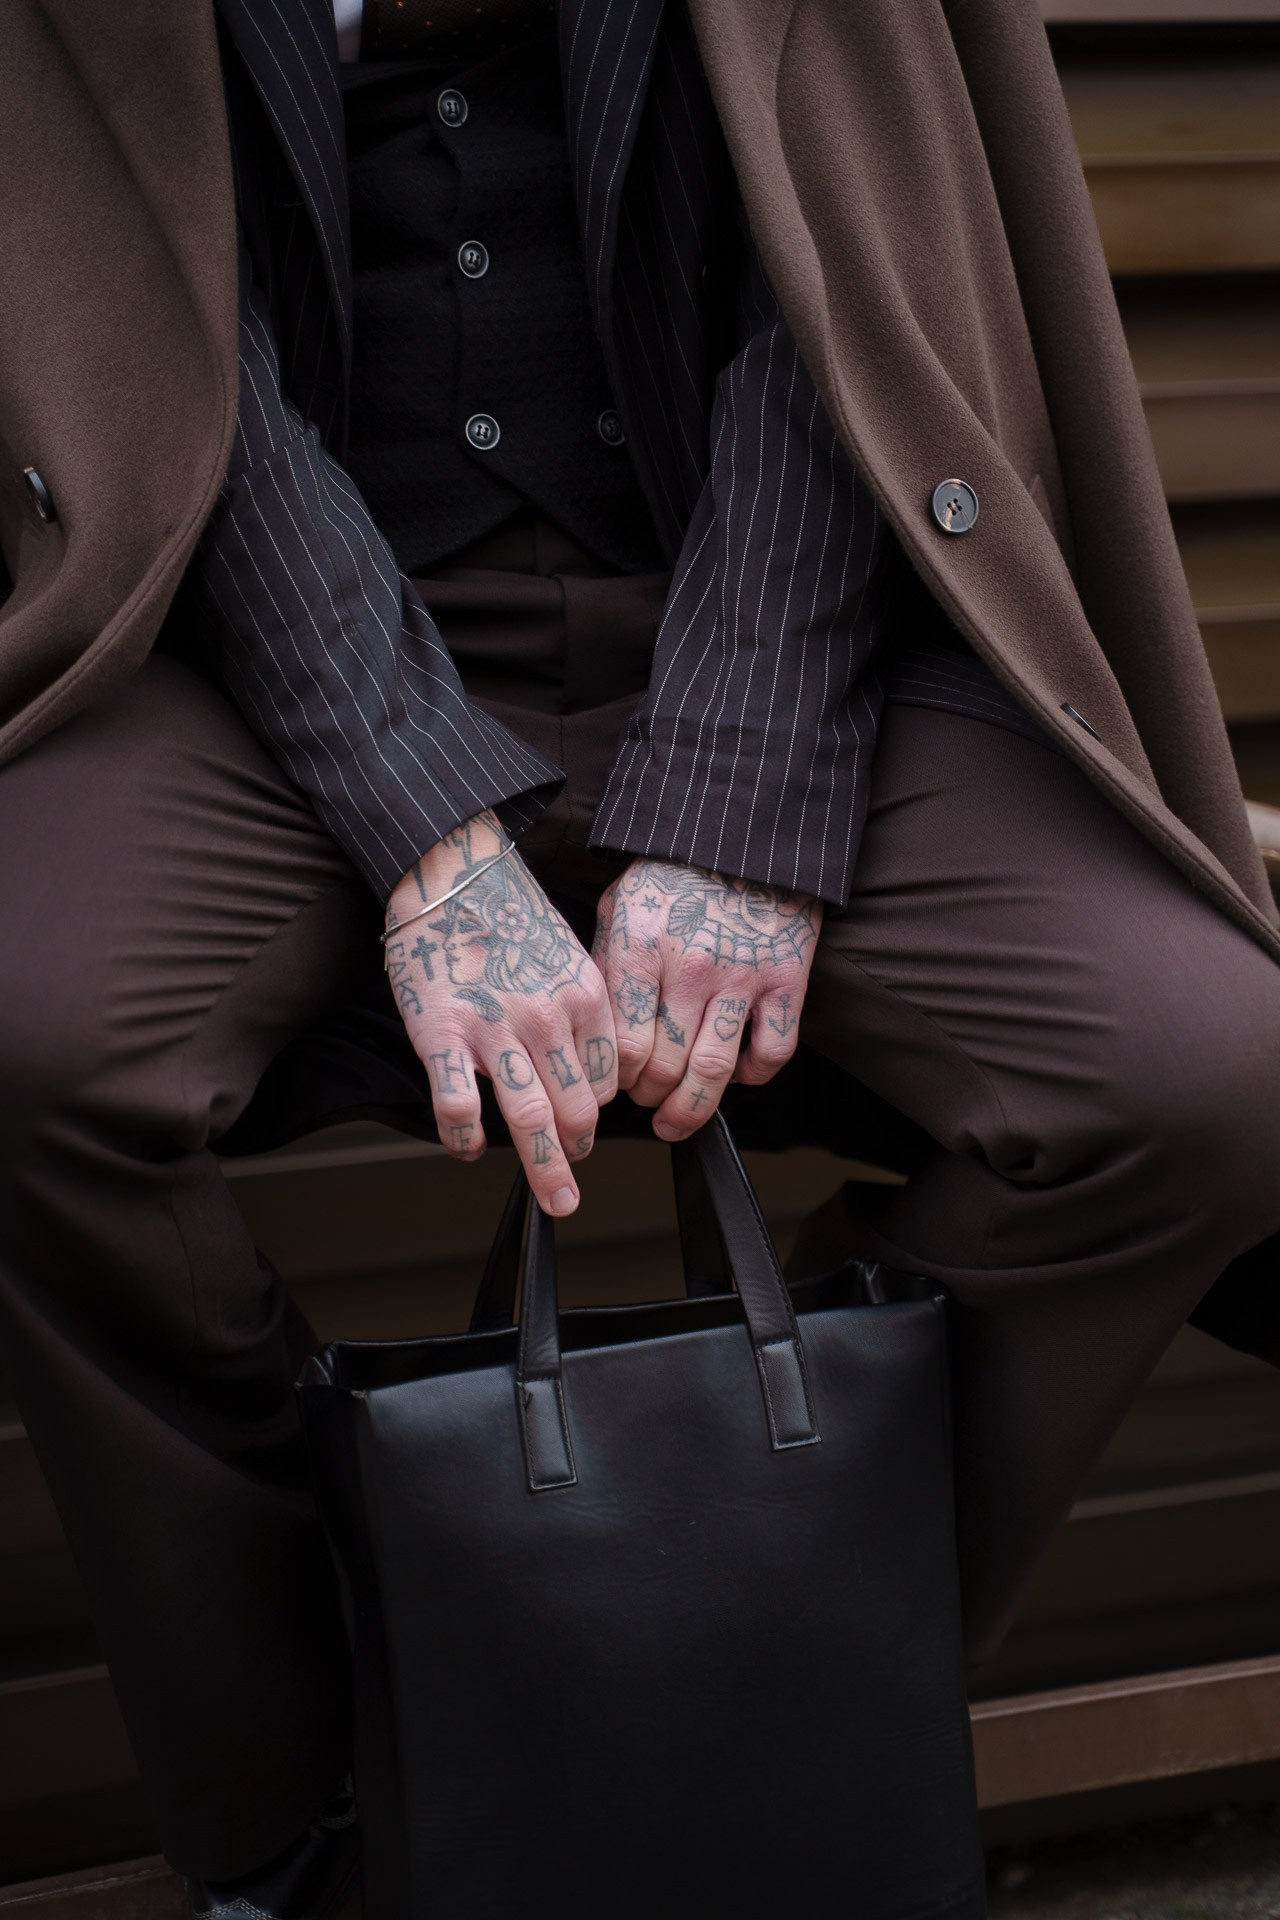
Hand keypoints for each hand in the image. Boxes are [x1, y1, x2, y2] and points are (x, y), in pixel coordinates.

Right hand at [384, 810, 617, 1214]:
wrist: (452, 873)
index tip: (586, 1123)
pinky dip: (467, 1139)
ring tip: (554, 1197)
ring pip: (531, 1121)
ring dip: (546, 1168)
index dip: (599, 1110)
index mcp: (585, 997)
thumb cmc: (507, 917)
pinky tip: (469, 1148)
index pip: (609, 1080)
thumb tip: (586, 1069)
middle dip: (578, 1151)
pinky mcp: (443, 1034)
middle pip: (578, 1111)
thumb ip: (581, 1012)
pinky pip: (459, 1107)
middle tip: (570, 1171)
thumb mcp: (568, 956)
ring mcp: (495, 1028)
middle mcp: (548, 1017)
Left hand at [593, 859, 820, 1138]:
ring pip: (713, 1072)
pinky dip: (752, 1076)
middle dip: (648, 1097)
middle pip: (664, 1068)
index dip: (615, 1079)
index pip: (622, 1046)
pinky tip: (735, 1074)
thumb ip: (603, 964)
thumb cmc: (674, 874)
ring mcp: (742, 977)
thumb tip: (587, 1029)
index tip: (614, 1084)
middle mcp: (690, 968)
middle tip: (644, 1098)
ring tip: (675, 1118)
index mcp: (640, 949)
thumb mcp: (619, 906)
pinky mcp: (786, 981)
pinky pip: (772, 1052)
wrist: (744, 835)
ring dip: (690, 1109)